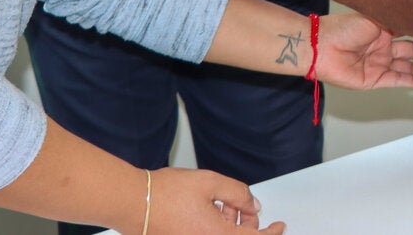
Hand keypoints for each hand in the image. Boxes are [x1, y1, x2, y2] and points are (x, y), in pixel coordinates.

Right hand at [149, 167, 281, 232]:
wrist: (132, 202)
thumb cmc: (166, 193)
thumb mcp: (211, 182)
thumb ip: (238, 194)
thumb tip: (253, 206)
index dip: (271, 233)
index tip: (280, 225)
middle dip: (246, 225)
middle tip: (241, 205)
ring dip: (228, 225)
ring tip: (220, 202)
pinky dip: (212, 229)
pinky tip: (206, 211)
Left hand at [313, 13, 412, 89]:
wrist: (321, 48)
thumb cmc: (343, 28)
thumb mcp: (374, 17)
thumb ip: (397, 20)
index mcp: (382, 28)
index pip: (408, 30)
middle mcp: (382, 46)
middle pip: (410, 49)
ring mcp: (379, 63)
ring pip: (407, 66)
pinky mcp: (375, 79)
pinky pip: (398, 80)